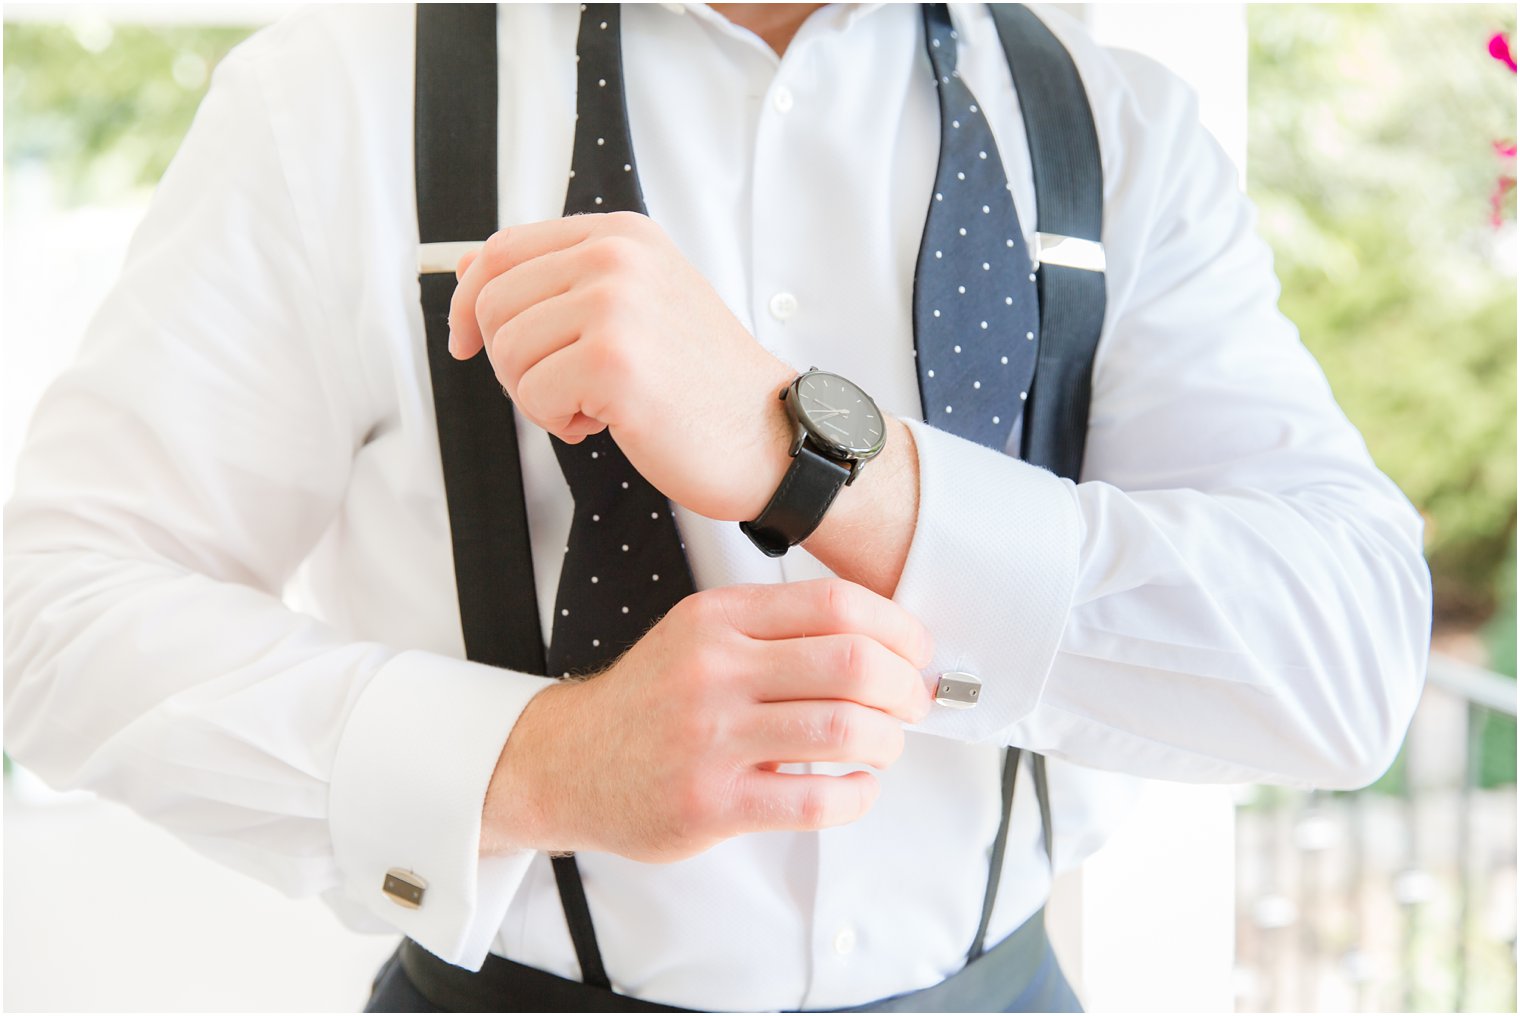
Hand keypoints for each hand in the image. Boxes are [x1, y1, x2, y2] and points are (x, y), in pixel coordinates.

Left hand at [448, 212, 798, 521]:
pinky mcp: (614, 363)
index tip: (466, 342)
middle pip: (493, 303)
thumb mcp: (633, 305)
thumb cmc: (700, 381)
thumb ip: (556, 280)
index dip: (468, 302)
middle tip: (563, 388)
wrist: (767, 435)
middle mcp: (618, 258)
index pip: (501, 249)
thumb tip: (468, 268)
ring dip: (537, 396)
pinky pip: (533, 396)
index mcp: (622, 235)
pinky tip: (606, 422)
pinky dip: (559, 422)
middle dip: (510, 361)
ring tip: (593, 405)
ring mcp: (617, 306)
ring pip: (507, 353)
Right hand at [481, 578, 935, 862]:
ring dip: (887, 741)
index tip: (916, 652)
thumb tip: (882, 641)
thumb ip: (777, 629)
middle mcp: (714, 669)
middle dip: (904, 687)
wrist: (568, 762)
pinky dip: (856, 796)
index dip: (898, 629)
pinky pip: (813, 801)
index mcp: (719, 618)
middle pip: (852, 661)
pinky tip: (856, 788)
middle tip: (912, 704)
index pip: (836, 604)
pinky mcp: (710, 803)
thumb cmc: (651, 700)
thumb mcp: (700, 634)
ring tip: (883, 746)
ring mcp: (710, 738)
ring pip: (842, 728)